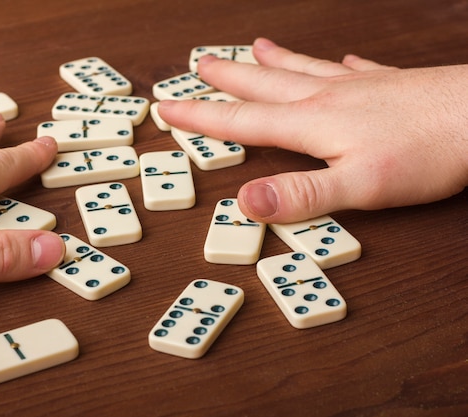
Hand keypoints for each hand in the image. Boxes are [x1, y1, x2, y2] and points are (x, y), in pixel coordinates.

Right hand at [158, 38, 467, 222]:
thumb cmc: (427, 152)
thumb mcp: (357, 187)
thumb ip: (299, 194)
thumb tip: (246, 201)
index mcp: (311, 125)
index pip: (242, 121)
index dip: (201, 117)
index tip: (169, 107)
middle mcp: (327, 98)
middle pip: (264, 85)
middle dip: (227, 78)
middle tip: (200, 63)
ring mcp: (358, 88)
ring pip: (302, 70)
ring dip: (272, 62)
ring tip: (253, 47)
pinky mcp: (389, 86)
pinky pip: (353, 70)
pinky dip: (337, 64)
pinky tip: (339, 60)